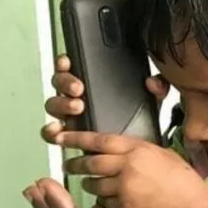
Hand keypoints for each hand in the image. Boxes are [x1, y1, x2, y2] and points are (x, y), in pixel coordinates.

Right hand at [41, 54, 170, 142]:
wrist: (136, 145)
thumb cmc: (136, 115)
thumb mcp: (149, 99)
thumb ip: (156, 87)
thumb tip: (154, 82)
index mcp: (91, 82)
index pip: (73, 66)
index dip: (66, 62)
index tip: (69, 62)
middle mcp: (76, 96)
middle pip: (59, 83)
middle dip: (66, 83)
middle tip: (79, 88)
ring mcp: (70, 115)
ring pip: (54, 105)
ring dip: (61, 104)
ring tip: (77, 106)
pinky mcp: (69, 135)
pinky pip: (52, 132)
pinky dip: (51, 130)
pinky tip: (57, 130)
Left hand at [54, 131, 207, 207]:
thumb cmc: (183, 181)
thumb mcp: (162, 155)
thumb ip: (138, 151)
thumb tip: (118, 151)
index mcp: (138, 148)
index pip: (100, 140)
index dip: (77, 137)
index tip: (61, 136)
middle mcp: (128, 165)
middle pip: (90, 162)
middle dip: (76, 164)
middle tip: (68, 164)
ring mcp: (124, 186)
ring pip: (93, 184)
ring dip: (89, 184)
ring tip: (92, 184)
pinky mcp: (124, 206)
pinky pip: (104, 202)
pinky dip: (104, 201)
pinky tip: (113, 201)